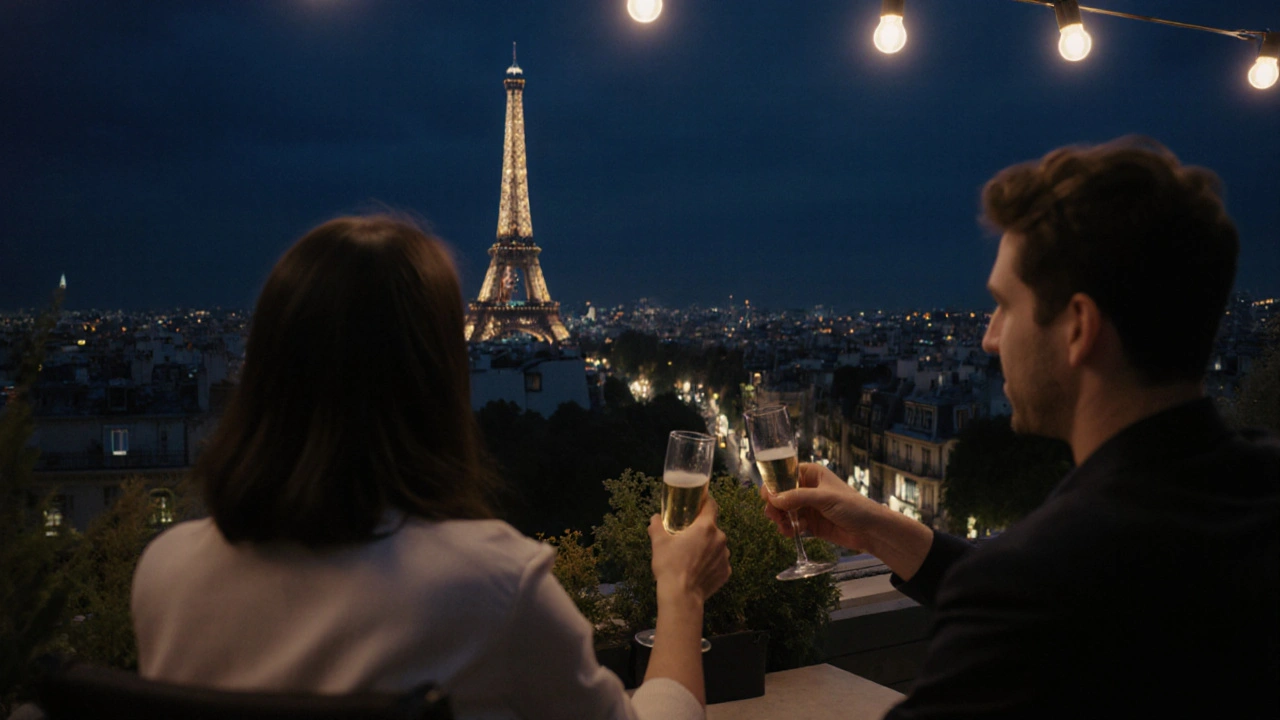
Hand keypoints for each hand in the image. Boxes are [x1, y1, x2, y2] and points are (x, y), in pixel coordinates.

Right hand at [649, 494, 730, 603]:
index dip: (704, 501)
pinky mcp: (726, 572)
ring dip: (707, 547)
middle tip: (687, 536)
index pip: (711, 505)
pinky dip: (710, 563)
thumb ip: (657, 526)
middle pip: (712, 527)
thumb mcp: (658, 543)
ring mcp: (725, 557)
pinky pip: (719, 562)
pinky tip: (698, 569)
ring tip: (692, 556)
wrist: (681, 596)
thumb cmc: (670, 566)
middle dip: (701, 529)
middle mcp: (720, 539)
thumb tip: (655, 518)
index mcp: (706, 527)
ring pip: (716, 545)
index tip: (697, 503)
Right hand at [762, 463, 883, 551]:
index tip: (766, 497)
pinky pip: (792, 524)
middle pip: (780, 494)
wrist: (870, 530)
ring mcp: (808, 507)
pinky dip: (788, 529)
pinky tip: (791, 533)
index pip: (785, 474)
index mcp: (812, 474)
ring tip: (783, 527)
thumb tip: (774, 499)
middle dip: (774, 505)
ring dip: (780, 519)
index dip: (773, 484)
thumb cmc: (853, 506)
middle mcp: (807, 489)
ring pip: (784, 511)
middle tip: (773, 516)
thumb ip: (798, 497)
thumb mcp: (824, 498)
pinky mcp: (810, 523)